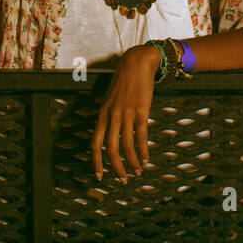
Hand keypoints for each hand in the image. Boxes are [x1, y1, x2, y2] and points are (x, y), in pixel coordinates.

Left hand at [91, 44, 158, 181]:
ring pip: (127, 146)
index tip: (99, 175)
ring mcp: (127, 114)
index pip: (95, 143)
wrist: (136, 63)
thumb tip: (109, 132)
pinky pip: (142, 137)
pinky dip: (144, 151)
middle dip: (116, 168)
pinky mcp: (141, 112)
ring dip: (133, 163)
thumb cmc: (123, 80)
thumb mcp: (109, 98)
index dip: (96, 161)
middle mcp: (112, 116)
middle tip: (122, 179)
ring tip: (137, 172)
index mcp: (102, 113)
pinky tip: (147, 159)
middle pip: (111, 149)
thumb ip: (108, 115)